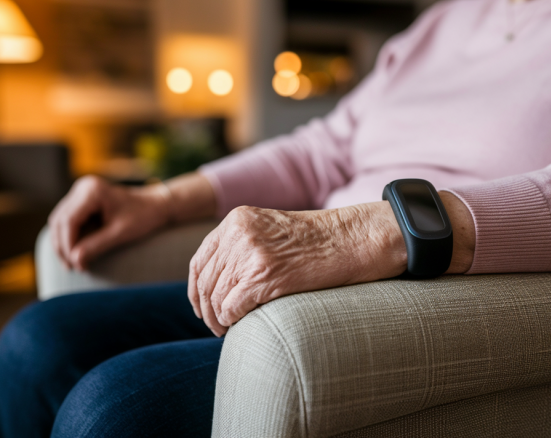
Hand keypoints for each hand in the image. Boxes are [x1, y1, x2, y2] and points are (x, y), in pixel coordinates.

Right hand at [48, 176, 174, 270]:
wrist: (156, 205)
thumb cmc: (143, 216)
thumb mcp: (121, 233)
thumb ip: (97, 245)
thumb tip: (75, 261)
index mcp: (92, 191)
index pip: (69, 221)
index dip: (68, 245)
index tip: (75, 265)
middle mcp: (83, 187)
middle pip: (60, 220)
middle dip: (62, 246)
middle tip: (71, 268)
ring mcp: (81, 192)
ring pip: (59, 220)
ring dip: (62, 243)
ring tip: (71, 264)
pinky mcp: (82, 200)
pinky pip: (66, 220)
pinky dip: (67, 237)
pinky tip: (73, 253)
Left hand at [189, 192, 474, 335]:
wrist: (353, 239)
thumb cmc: (319, 241)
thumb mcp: (272, 232)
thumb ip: (242, 247)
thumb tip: (215, 284)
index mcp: (237, 220)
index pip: (200, 260)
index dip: (197, 289)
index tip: (203, 307)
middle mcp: (239, 233)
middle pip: (205, 282)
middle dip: (207, 309)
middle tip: (217, 326)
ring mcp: (251, 253)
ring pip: (216, 298)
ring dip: (218, 319)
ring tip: (228, 329)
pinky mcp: (265, 276)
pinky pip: (231, 308)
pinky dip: (232, 321)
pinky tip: (240, 326)